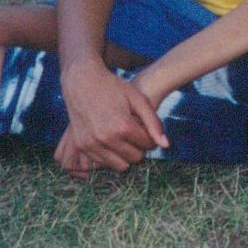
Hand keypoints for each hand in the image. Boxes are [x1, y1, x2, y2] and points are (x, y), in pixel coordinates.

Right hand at [54, 64, 167, 179]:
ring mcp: (92, 144)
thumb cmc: (113, 88)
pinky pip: (101, 162)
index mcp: (123, 126)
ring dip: (125, 155)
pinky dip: (109, 156)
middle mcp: (106, 139)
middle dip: (139, 149)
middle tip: (136, 136)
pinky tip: (112, 142)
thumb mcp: (138, 99)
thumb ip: (153, 123)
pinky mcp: (82, 145)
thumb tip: (165, 145)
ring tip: (125, 140)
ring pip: (118, 165)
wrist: (82, 81)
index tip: (147, 131)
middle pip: (134, 158)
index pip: (147, 145)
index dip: (151, 139)